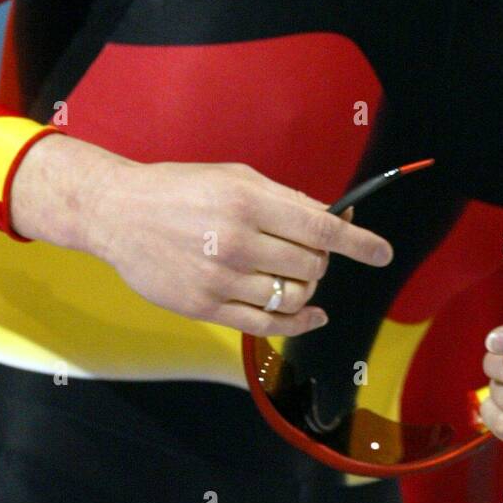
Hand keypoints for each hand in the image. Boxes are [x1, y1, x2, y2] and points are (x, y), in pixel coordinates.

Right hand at [85, 158, 392, 337]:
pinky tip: (311, 315)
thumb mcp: (237, 176)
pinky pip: (266, 325)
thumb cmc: (182, 188)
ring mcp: (221, 278)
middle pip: (312, 265)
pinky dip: (299, 322)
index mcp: (249, 201)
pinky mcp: (206, 307)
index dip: (359, 242)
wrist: (120, 214)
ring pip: (294, 297)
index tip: (382, 253)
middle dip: (321, 260)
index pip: (320, 228)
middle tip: (309, 251)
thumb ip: (286, 199)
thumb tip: (332, 219)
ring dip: (308, 288)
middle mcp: (238, 241)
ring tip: (295, 274)